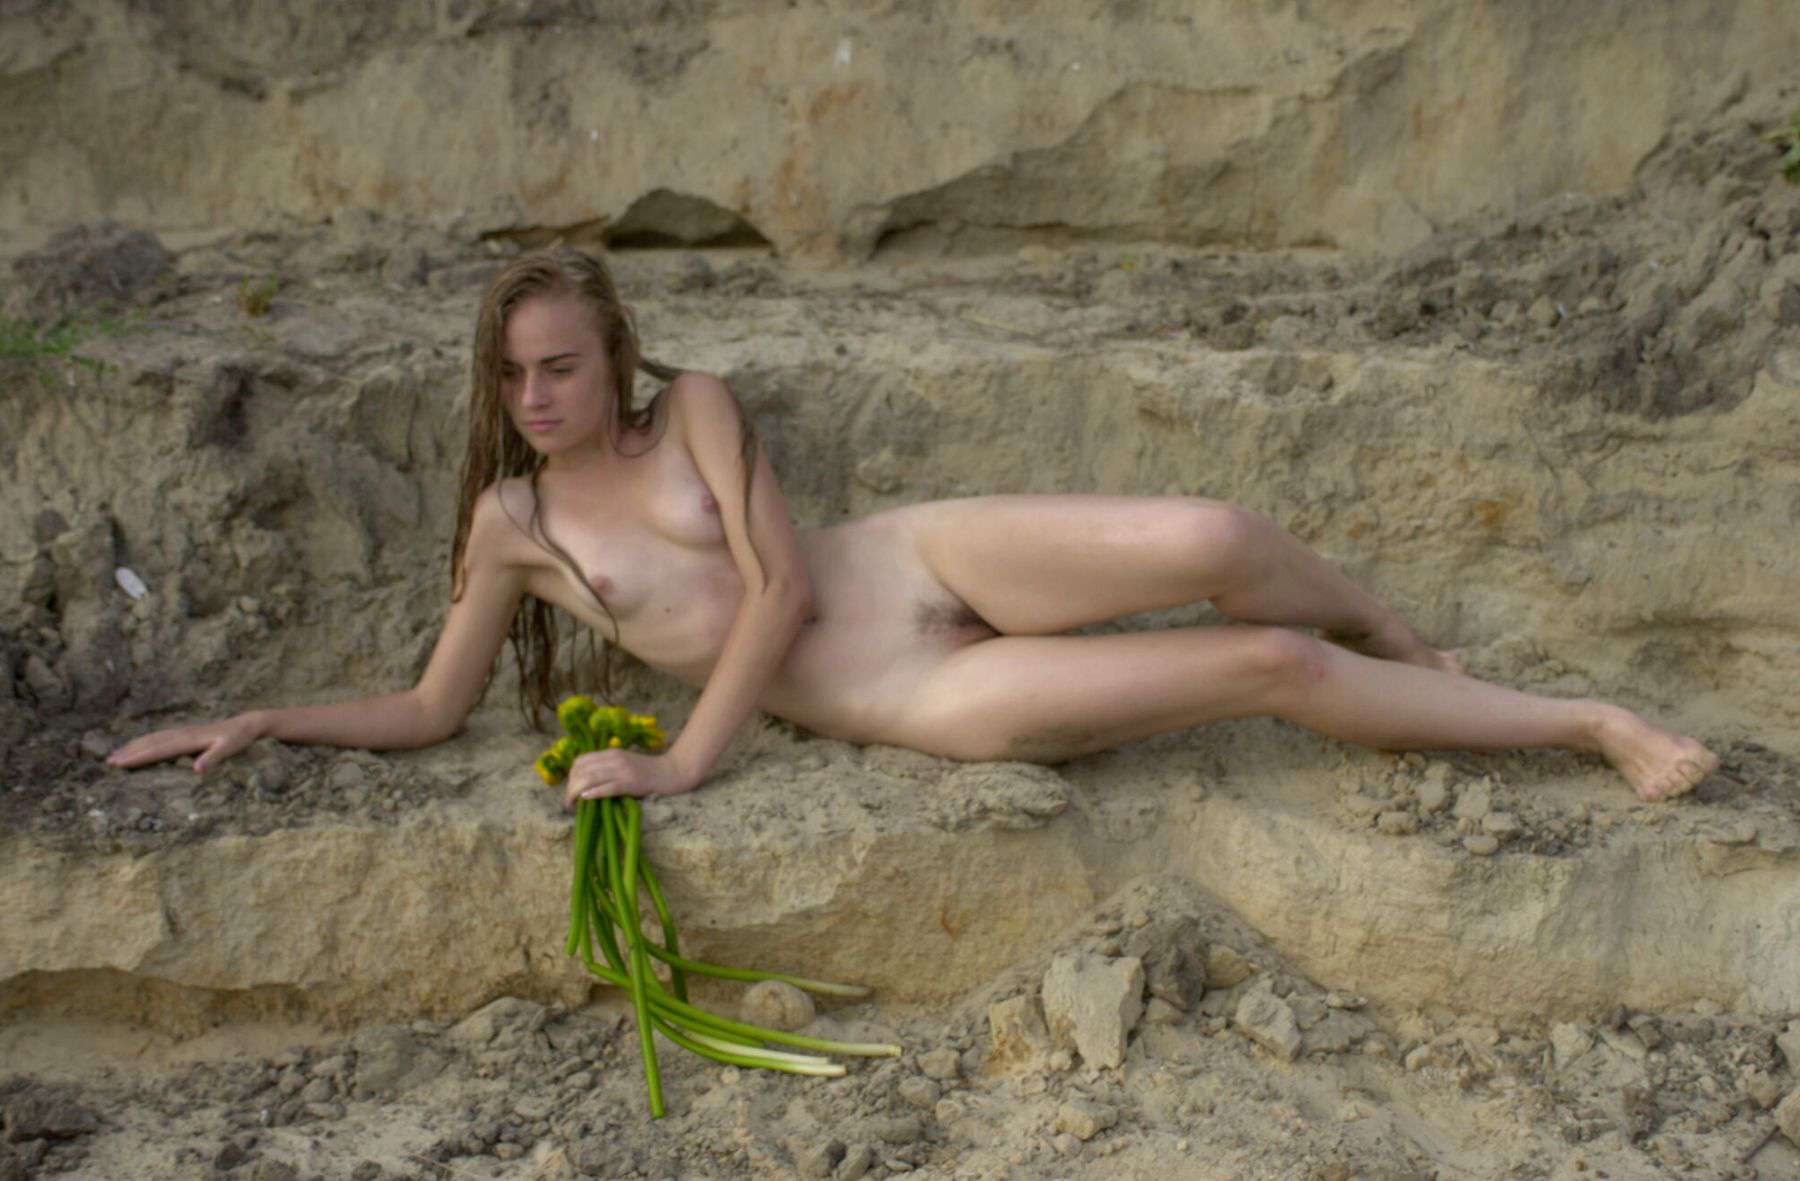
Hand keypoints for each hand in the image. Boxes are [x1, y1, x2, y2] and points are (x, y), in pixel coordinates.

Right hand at [106, 712, 268, 774]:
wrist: (248, 724)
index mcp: (190, 739)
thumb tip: (197, 769)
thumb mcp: (231, 748)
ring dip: (134, 746)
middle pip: (151, 743)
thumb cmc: (240, 739)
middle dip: (129, 752)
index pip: (159, 750)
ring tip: (115, 755)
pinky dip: (146, 741)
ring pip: (153, 738)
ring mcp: (184, 732)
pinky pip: (160, 737)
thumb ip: (214, 758)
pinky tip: (139, 746)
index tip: (120, 763)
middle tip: (108, 762)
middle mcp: (183, 734)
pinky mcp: (186, 733)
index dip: (139, 757)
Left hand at [563, 747, 698, 809]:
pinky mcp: (631, 783)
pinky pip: (607, 787)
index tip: (570, 789)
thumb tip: (586, 782)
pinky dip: (593, 793)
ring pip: (589, 779)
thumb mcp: (625, 762)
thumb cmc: (648, 770)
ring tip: (572, 805)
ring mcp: (622, 770)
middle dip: (569, 787)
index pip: (580, 760)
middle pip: (581, 770)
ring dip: (575, 793)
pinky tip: (585, 799)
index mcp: (611, 753)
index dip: (570, 776)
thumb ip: (608, 767)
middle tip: (569, 802)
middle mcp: (614, 759)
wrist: (672, 771)